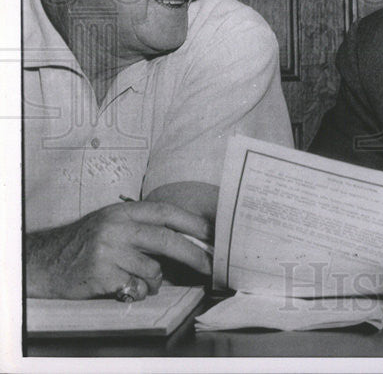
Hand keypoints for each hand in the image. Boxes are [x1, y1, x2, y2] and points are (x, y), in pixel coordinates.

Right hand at [25, 201, 212, 299]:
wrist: (46, 262)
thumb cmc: (87, 243)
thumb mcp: (113, 224)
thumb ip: (144, 227)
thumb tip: (189, 239)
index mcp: (123, 212)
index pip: (166, 213)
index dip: (192, 223)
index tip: (212, 233)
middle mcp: (117, 228)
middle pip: (167, 240)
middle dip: (194, 254)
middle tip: (209, 265)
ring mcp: (109, 252)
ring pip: (153, 270)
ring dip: (154, 280)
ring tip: (138, 278)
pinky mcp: (103, 275)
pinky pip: (137, 288)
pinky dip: (138, 291)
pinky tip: (123, 287)